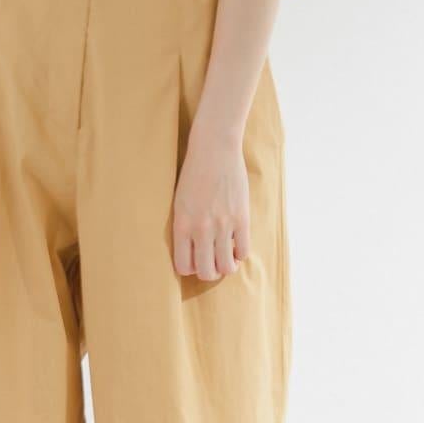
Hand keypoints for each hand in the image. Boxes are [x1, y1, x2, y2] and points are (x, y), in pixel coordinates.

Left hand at [171, 129, 250, 278]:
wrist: (214, 149)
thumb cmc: (193, 173)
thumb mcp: (180, 202)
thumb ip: (185, 227)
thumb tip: (193, 250)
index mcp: (182, 225)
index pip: (183, 266)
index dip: (190, 269)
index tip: (195, 262)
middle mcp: (201, 229)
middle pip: (206, 272)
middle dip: (209, 273)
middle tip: (212, 264)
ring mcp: (223, 225)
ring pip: (226, 267)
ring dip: (226, 267)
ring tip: (226, 257)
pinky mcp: (242, 218)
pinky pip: (243, 251)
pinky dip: (240, 254)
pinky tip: (236, 244)